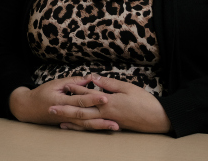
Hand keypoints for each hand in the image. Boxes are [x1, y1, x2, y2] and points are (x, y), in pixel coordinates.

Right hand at [9, 75, 117, 129]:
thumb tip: (90, 78)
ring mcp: (67, 121)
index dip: (93, 99)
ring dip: (100, 126)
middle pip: (85, 116)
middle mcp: (65, 113)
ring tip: (115, 126)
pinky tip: (103, 128)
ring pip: (85, 125)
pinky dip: (93, 128)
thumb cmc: (42, 93)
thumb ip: (74, 81)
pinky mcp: (68, 124)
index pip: (80, 100)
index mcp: (61, 101)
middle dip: (101, 117)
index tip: (106, 97)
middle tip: (116, 118)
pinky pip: (82, 127)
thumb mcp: (55, 83)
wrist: (28, 108)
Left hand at [52, 74, 170, 133]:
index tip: (63, 86)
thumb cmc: (144, 101)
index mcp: (108, 102)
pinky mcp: (111, 126)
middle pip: (81, 112)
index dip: (75, 90)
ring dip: (70, 119)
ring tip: (57, 118)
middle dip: (65, 109)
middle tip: (50, 107)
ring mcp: (107, 122)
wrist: (157, 119)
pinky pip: (92, 127)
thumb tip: (94, 79)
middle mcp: (105, 114)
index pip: (88, 95)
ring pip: (84, 122)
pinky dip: (81, 127)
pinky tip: (73, 126)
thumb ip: (109, 84)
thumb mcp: (128, 87)